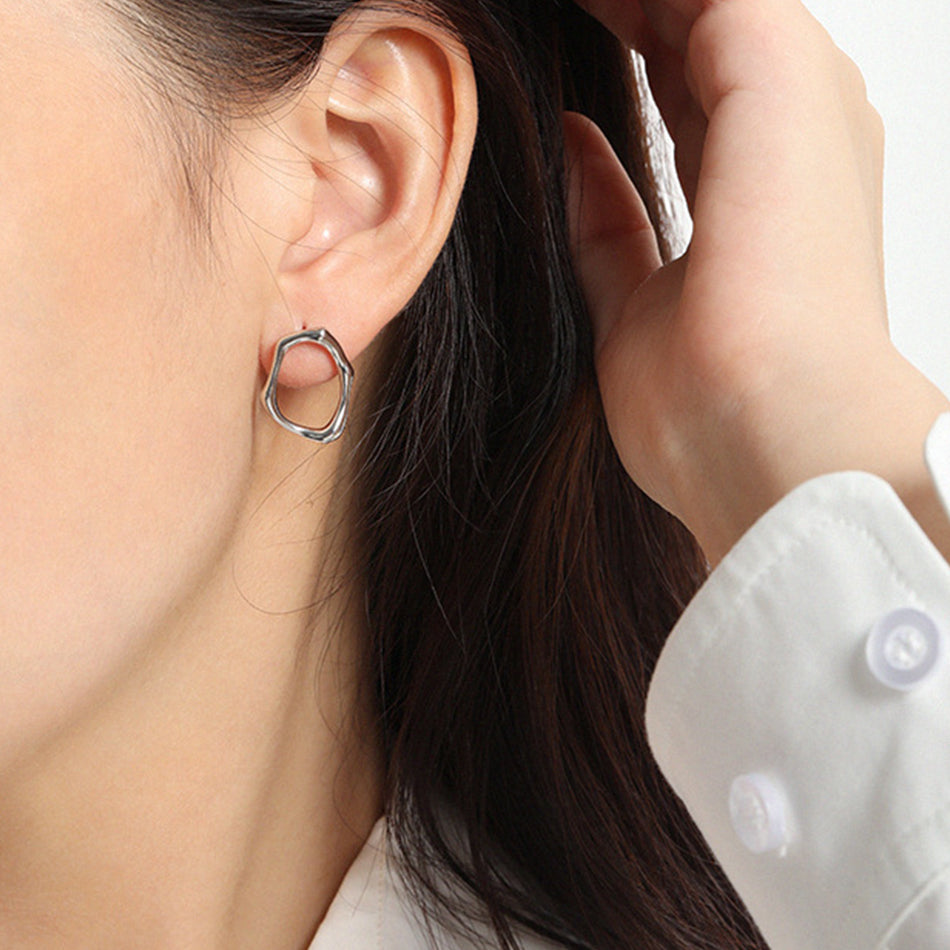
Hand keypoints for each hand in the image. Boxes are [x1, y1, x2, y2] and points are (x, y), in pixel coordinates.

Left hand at [565, 0, 949, 563]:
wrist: (758, 436)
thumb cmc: (708, 407)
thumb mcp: (633, 304)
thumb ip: (609, 221)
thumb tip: (581, 144)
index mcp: (767, 190)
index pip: (689, 91)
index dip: (627, 55)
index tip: (564, 39)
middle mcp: (797, 134)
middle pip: (694, 34)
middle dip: (625, 13)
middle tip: (557, 8)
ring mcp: (799, 98)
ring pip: (704, 0)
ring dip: (628, 0)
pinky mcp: (781, 71)